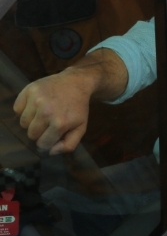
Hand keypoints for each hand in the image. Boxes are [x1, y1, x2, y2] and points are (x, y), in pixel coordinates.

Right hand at [11, 48, 126, 154]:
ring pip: (23, 123)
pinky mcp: (29, 90)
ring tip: (43, 112)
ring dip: (31, 120)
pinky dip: (24, 109)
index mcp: (60, 123)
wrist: (77, 83)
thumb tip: (50, 152)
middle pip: (31, 134)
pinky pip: (17, 109)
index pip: (42, 143)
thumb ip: (69, 145)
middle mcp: (46, 112)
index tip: (53, 132)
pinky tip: (36, 105)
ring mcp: (36, 100)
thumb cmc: (78, 107)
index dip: (47, 140)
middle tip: (49, 121)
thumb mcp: (81, 127)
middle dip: (39, 131)